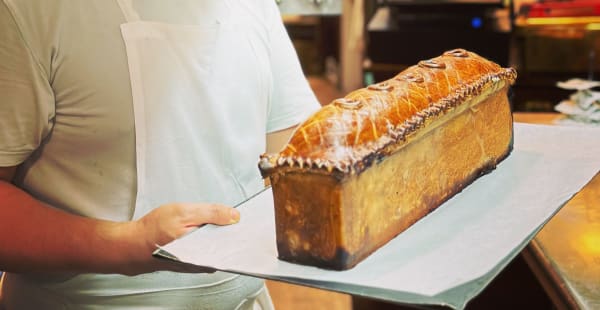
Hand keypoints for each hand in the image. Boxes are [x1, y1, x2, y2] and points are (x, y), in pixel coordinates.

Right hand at [121, 203, 239, 274]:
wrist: (134, 245)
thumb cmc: (155, 229)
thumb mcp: (183, 212)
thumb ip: (211, 213)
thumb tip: (235, 215)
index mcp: (205, 251)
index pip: (234, 243)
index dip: (243, 231)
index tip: (253, 221)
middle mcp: (205, 262)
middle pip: (229, 246)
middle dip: (236, 232)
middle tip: (241, 219)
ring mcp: (201, 263)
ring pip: (221, 248)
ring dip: (226, 236)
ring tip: (230, 222)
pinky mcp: (196, 262)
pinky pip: (213, 250)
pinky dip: (217, 240)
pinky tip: (217, 230)